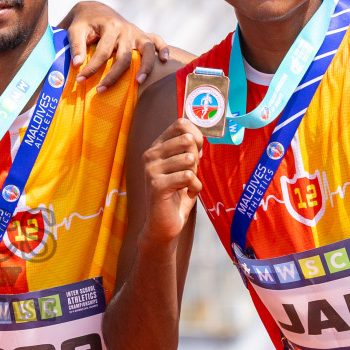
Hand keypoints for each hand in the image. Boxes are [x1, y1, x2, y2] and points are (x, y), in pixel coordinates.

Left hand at [61, 0, 170, 91]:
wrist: (95, 10)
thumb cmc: (83, 23)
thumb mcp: (74, 30)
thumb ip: (76, 46)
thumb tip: (77, 64)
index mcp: (110, 26)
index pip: (102, 52)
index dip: (91, 68)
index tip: (79, 80)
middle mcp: (126, 28)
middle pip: (124, 56)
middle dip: (113, 76)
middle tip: (100, 90)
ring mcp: (136, 32)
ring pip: (146, 49)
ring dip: (145, 66)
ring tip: (139, 81)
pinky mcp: (142, 34)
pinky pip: (157, 40)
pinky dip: (164, 48)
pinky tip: (164, 60)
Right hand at [138, 120, 203, 250]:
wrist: (164, 225)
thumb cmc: (177, 195)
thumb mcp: (185, 168)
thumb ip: (190, 150)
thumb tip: (199, 136)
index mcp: (157, 147)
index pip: (180, 124)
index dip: (196, 135)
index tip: (198, 151)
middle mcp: (150, 155)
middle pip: (187, 140)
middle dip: (196, 159)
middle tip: (189, 174)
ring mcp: (151, 169)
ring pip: (189, 159)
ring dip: (195, 175)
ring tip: (186, 185)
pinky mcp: (156, 185)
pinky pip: (188, 176)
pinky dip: (195, 187)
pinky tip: (186, 193)